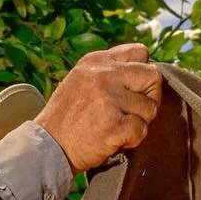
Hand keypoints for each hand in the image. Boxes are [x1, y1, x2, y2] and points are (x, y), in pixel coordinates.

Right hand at [36, 44, 162, 172]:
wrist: (47, 147)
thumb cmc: (67, 117)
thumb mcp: (81, 79)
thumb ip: (108, 71)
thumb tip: (143, 70)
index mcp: (97, 61)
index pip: (141, 52)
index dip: (143, 74)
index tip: (134, 90)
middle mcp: (104, 75)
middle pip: (152, 76)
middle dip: (150, 97)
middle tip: (134, 112)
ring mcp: (109, 100)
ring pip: (150, 108)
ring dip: (140, 122)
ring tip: (119, 127)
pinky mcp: (113, 126)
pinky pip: (141, 130)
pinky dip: (133, 140)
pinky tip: (116, 140)